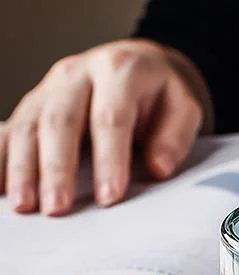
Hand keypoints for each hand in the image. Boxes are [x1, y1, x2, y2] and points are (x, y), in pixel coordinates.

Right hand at [0, 39, 206, 215]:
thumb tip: (157, 168)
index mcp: (119, 71)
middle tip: (58, 208)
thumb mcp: (184, 107)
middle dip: (56, 168)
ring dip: (23, 168)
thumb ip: (174, 137)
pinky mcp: (34, 102)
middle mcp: (78, 73)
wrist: (140, 66)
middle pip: (60, 120)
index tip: (109, 196)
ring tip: (25, 206)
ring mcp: (50, 87)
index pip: (110, 117)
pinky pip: (9, 128)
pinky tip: (0, 187)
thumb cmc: (162, 95)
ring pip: (27, 124)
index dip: (109, 159)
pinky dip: (1, 158)